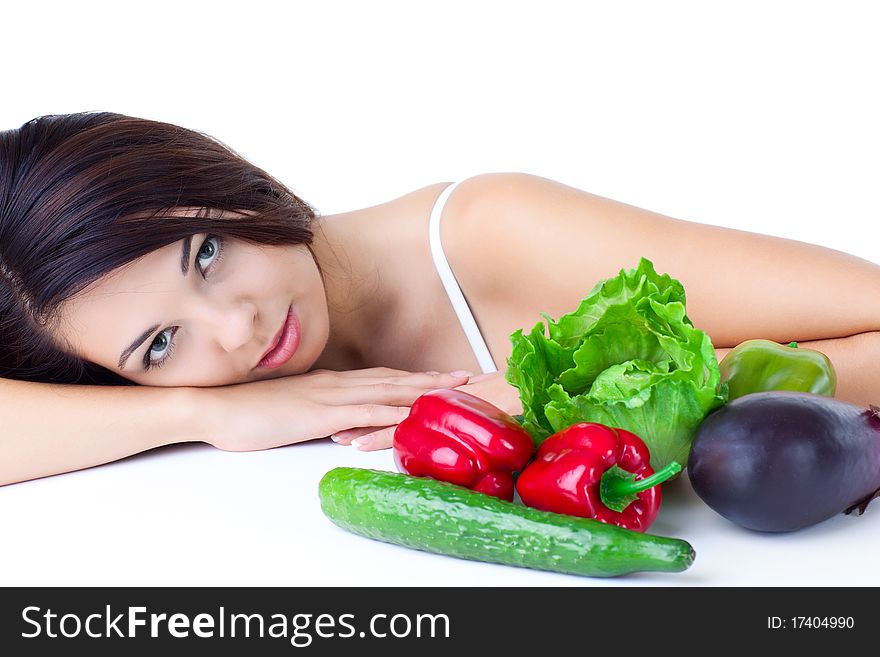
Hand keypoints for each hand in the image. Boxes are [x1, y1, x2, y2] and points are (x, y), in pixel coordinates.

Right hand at [193, 368, 471, 451]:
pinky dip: (392, 412)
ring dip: (423, 390)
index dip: (413, 376)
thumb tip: (337, 418)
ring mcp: (330, 396)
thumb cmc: (247, 410)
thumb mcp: (292, 408)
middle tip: (466, 376)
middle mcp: (336, 384)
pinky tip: (413, 414)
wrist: (214, 407)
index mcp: (330, 382)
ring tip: (455, 391)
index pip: (381, 378)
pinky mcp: (320, 413)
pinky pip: (363, 412)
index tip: (441, 376)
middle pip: (394, 379)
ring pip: (387, 391)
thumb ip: (317, 409)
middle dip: (431, 378)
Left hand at [337, 369, 522, 451]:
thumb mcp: (482, 407)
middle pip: (385, 403)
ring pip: (388, 415)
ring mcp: (431, 405)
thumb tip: (466, 425)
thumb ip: (467, 413)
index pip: (398, 397)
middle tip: (329, 422)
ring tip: (335, 437)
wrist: (527, 388)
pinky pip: (405, 427)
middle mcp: (430, 395)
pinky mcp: (438, 417)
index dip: (373, 404)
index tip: (351, 412)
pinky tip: (360, 445)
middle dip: (357, 414)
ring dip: (360, 426)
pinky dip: (380, 436)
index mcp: (437, 392)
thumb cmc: (510, 396)